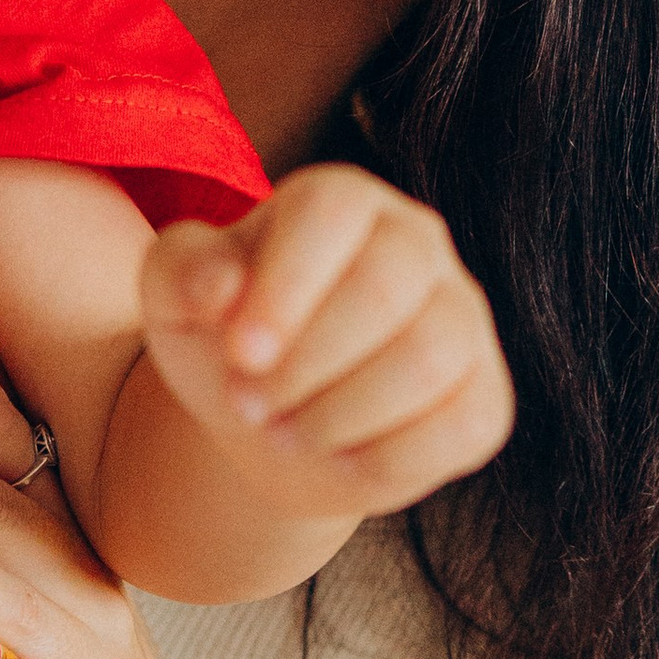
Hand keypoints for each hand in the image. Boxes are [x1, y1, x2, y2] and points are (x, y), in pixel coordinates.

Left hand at [143, 168, 512, 524]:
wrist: (270, 424)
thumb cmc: (223, 341)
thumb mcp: (173, 300)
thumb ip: (181, 272)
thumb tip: (221, 285)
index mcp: (341, 201)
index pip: (333, 211)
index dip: (287, 285)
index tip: (239, 354)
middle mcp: (417, 243)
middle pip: (386, 285)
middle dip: (304, 362)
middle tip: (247, 403)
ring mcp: (463, 318)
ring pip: (428, 358)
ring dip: (337, 413)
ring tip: (281, 431)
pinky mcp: (485, 397)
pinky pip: (458, 427)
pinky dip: (384, 457)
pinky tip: (338, 456)